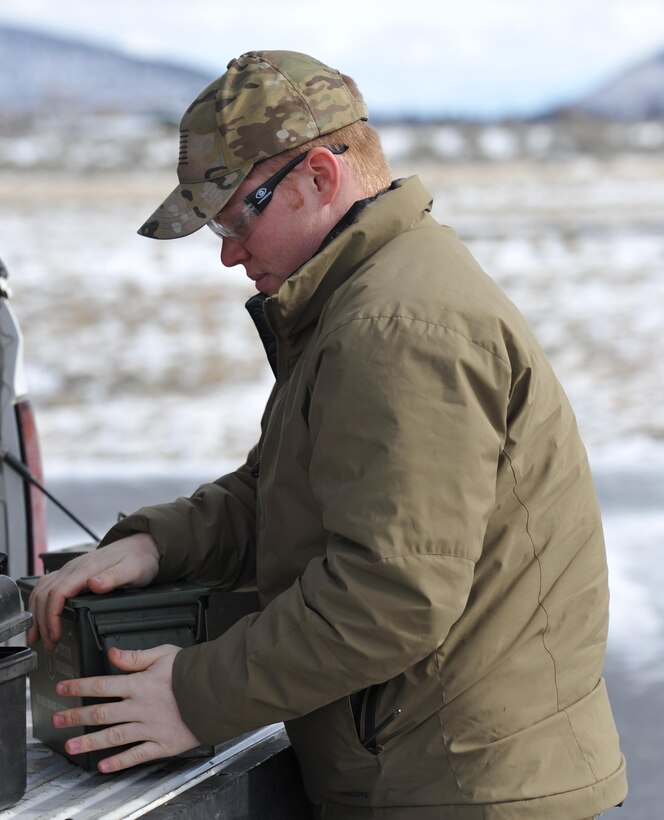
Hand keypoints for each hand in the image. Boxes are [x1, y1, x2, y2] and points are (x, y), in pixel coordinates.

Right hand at [27, 533, 159, 650]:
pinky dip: (40, 603)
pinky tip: (41, 615)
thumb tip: (93, 583)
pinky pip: (48, 585)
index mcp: (87, 568)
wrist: (143, 545)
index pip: (57, 593)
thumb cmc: (139, 558)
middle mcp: (75, 567)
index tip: (54, 634)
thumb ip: (113, 577)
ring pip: (42, 589)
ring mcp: (72, 569)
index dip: (51, 616)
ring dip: (37, 613)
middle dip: (41, 621)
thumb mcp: (133, 570)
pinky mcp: (73, 572)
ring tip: (37, 636)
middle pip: (45, 594)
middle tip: (47, 644)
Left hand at [52, 644, 199, 771]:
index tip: (63, 689)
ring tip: (71, 747)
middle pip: (102, 713)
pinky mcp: (163, 744)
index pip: (102, 685)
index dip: (79, 686)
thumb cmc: (193, 671)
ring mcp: (150, 728)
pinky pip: (137, 755)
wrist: (218, 691)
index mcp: (140, 684)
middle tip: (59, 719)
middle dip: (77, 716)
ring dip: (90, 742)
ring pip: (114, 736)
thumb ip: (136, 656)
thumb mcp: (165, 654)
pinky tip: (104, 765)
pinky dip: (119, 761)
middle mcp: (141, 707)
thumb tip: (114, 653)